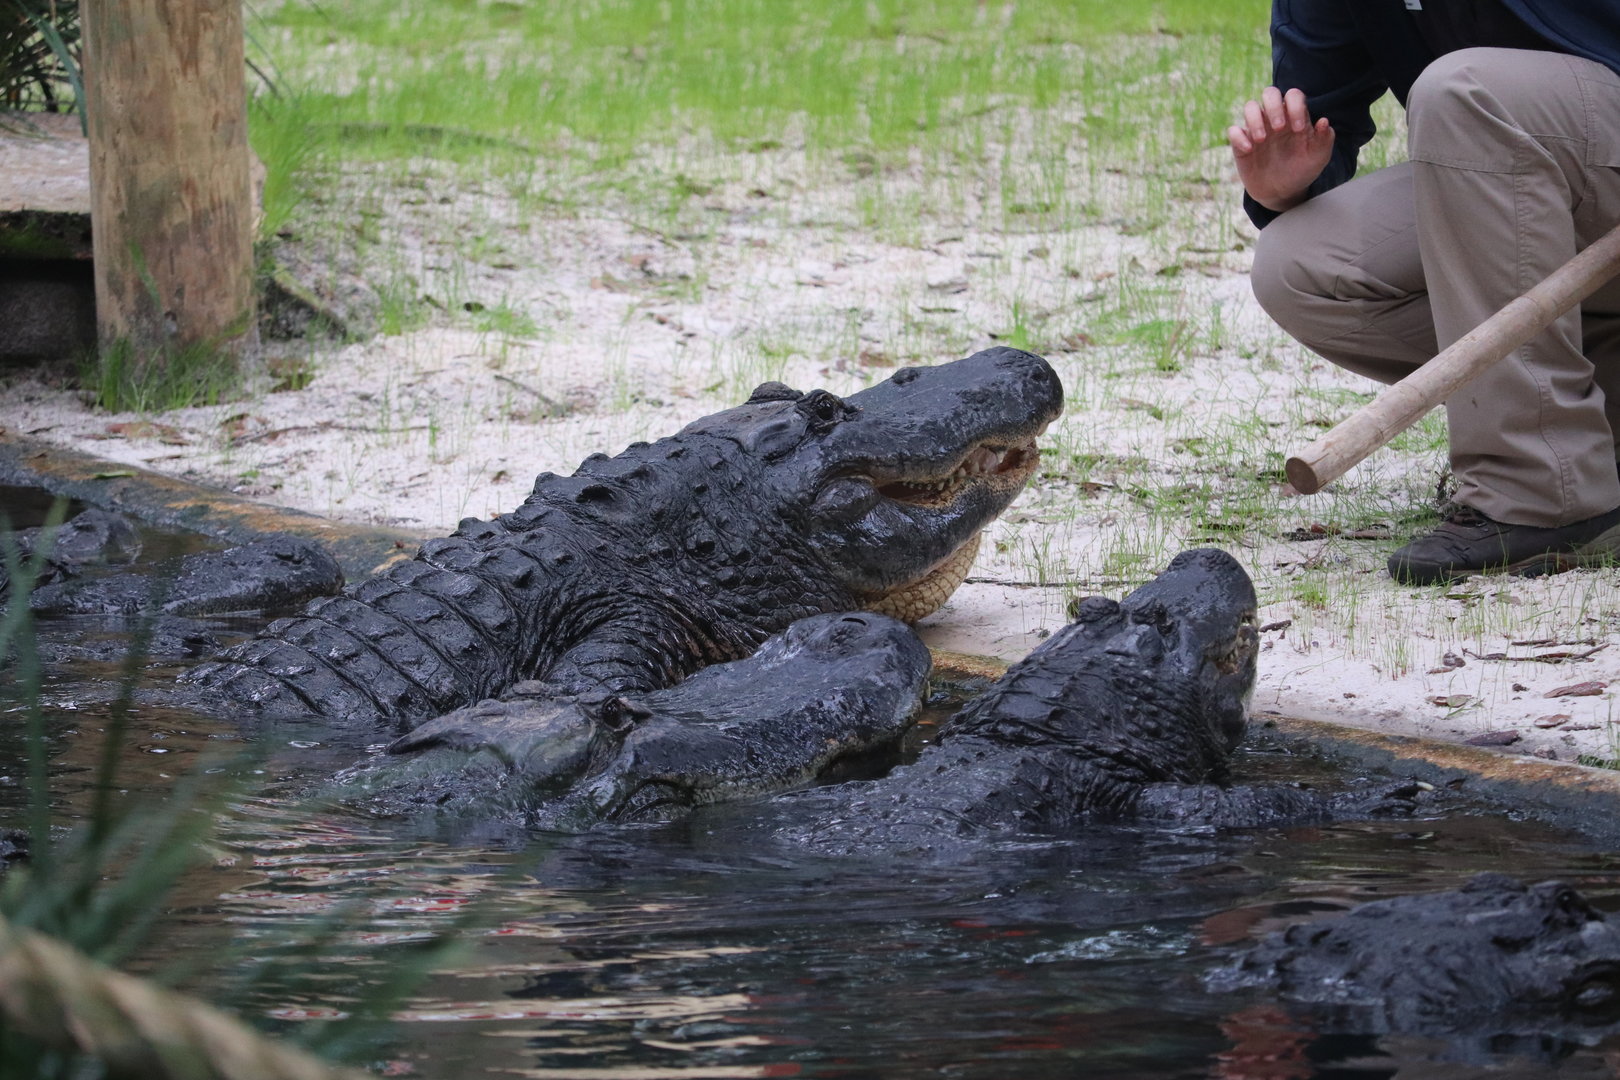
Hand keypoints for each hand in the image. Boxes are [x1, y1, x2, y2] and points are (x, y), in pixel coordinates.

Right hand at [1228, 86, 1334, 213]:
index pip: (1293, 96)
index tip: (1298, 129)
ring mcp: (1257, 129)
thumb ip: (1325, 139)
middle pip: (1269, 93)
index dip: (1295, 106)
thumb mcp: (1319, 157)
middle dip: (1274, 106)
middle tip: (1279, 128)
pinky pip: (1233, 131)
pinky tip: (1249, 149)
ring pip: (1250, 106)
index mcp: (1294, 116)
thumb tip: (1323, 121)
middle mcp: (1275, 118)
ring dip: (1255, 119)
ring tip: (1262, 140)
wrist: (1283, 193)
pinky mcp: (1241, 144)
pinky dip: (1239, 137)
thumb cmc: (1302, 170)